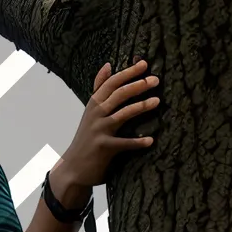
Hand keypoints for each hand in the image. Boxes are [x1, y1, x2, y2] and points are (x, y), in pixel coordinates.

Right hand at [56, 59, 159, 191]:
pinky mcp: (104, 147)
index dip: (127, 73)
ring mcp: (99, 131)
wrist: (73, 167)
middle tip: (155, 80)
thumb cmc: (87, 137)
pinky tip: (150, 140)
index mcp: (93, 104)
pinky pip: (124, 143)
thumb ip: (99, 89)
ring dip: (140, 106)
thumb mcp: (90, 111)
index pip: (110, 83)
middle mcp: (95, 115)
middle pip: (118, 95)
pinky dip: (137, 142)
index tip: (144, 64)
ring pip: (122, 114)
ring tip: (157, 101)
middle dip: (137, 85)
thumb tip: (108, 64)